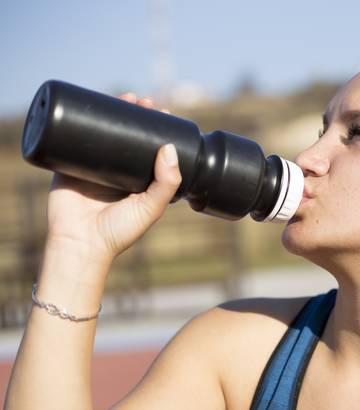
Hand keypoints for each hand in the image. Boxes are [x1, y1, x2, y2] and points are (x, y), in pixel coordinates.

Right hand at [44, 94, 181, 260]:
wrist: (80, 242)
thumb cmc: (119, 232)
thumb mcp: (150, 207)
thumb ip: (165, 182)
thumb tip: (170, 148)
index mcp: (139, 182)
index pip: (151, 149)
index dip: (157, 130)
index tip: (164, 113)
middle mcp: (118, 172)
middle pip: (129, 136)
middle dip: (137, 116)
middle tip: (145, 102)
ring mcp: (94, 166)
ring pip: (105, 132)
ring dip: (115, 112)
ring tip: (128, 96)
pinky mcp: (70, 164)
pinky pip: (76, 137)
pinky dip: (84, 119)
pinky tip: (95, 103)